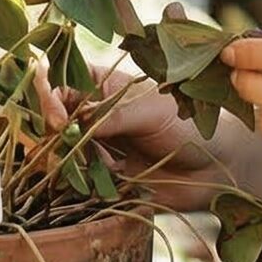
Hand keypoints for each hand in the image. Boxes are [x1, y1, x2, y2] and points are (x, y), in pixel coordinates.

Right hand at [66, 68, 226, 206]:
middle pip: (51, 117)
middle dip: (56, 133)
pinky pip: (76, 176)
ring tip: (110, 164)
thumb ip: (112, 116)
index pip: (59, 81)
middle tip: (75, 147)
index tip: (59, 121)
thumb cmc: (188, 125)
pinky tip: (114, 178)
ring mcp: (94, 143)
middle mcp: (92, 111)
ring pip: (59, 149)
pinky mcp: (100, 172)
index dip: (49, 97)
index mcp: (103, 84)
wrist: (212, 167)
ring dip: (73, 160)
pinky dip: (85, 180)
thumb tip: (73, 122)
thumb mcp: (151, 113)